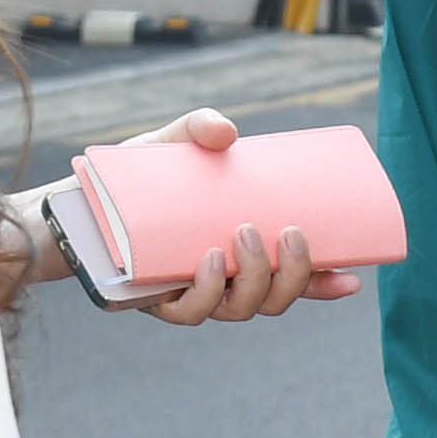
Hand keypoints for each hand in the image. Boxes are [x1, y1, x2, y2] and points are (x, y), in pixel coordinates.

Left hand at [128, 111, 351, 325]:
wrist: (81, 205)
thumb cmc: (135, 179)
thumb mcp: (172, 144)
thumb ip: (200, 125)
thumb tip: (229, 134)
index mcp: (243, 257)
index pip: (294, 282)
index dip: (325, 286)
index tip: (354, 279)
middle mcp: (223, 283)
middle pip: (273, 300)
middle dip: (294, 275)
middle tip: (288, 234)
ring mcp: (193, 296)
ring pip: (242, 309)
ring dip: (255, 278)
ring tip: (245, 234)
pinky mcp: (158, 302)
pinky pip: (192, 312)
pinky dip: (208, 290)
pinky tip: (210, 262)